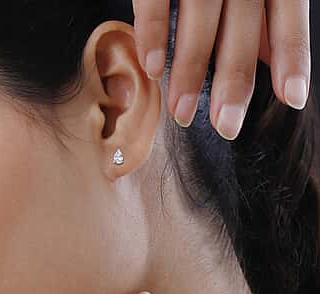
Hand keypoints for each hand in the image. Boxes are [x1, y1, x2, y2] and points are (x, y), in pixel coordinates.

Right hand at [132, 0, 310, 139]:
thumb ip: (266, 12)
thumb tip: (273, 59)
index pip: (288, 18)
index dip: (292, 59)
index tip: (293, 99)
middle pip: (242, 30)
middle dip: (234, 82)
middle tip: (226, 127)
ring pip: (200, 22)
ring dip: (190, 72)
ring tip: (182, 113)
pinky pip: (157, 0)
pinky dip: (154, 34)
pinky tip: (153, 69)